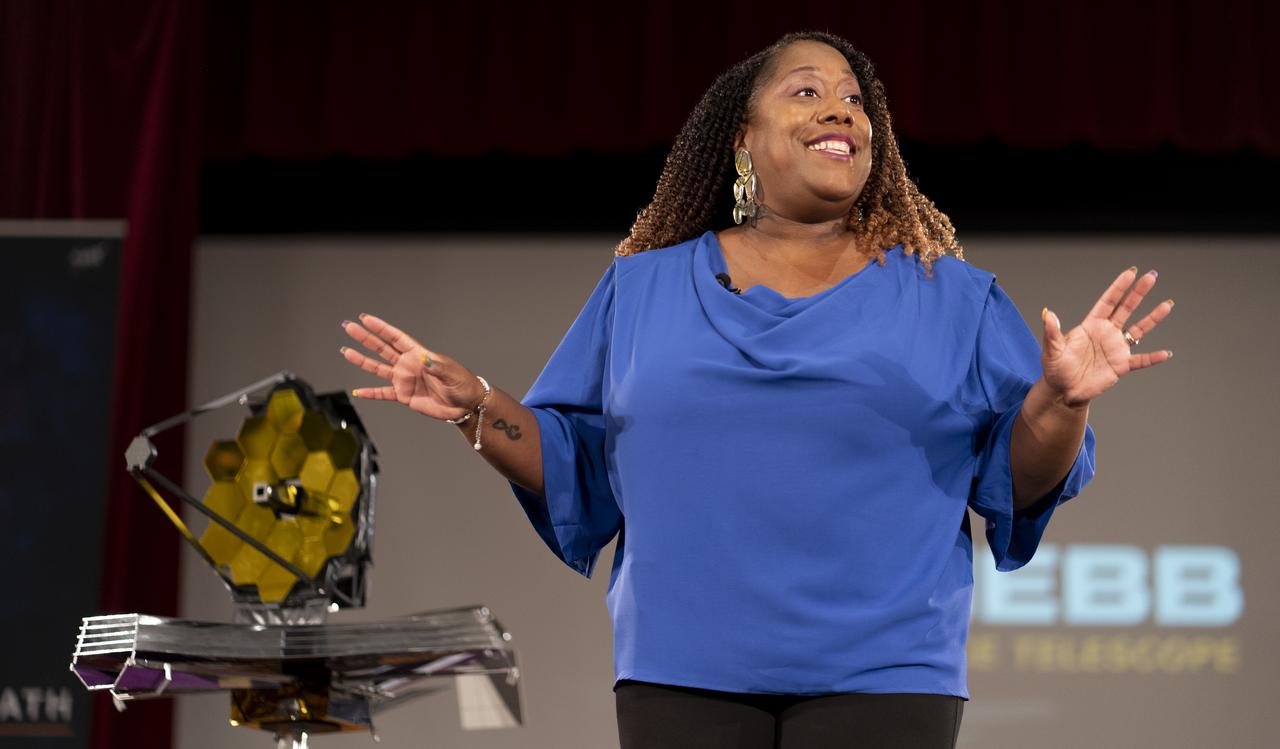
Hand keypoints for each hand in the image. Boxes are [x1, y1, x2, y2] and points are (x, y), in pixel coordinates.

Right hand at [339, 314, 481, 420]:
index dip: (381, 328)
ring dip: (362, 360)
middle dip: (365, 338)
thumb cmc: (462, 385)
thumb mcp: (451, 373)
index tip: (365, 318)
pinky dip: (371, 393)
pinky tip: (358, 391)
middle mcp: (408, 365)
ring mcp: (405, 380)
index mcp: (419, 355)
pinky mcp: (405, 396)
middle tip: (348, 327)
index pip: (396, 338)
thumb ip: (437, 366)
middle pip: (382, 349)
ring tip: (347, 352)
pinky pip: (383, 393)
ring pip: (378, 368)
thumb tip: (424, 359)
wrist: (465, 405)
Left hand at [1040, 266, 1173, 406]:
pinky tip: (1165, 353)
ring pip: (1139, 330)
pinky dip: (1152, 358)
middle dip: (1138, 293)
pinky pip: (1140, 360)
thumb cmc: (1056, 368)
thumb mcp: (1052, 350)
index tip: (1131, 273)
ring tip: (1167, 305)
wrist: (1064, 391)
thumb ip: (1052, 332)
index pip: (1107, 302)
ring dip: (1153, 318)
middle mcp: (1106, 333)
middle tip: (1151, 276)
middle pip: (1126, 309)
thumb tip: (1048, 314)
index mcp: (1091, 325)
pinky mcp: (1120, 366)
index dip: (1119, 287)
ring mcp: (1116, 348)